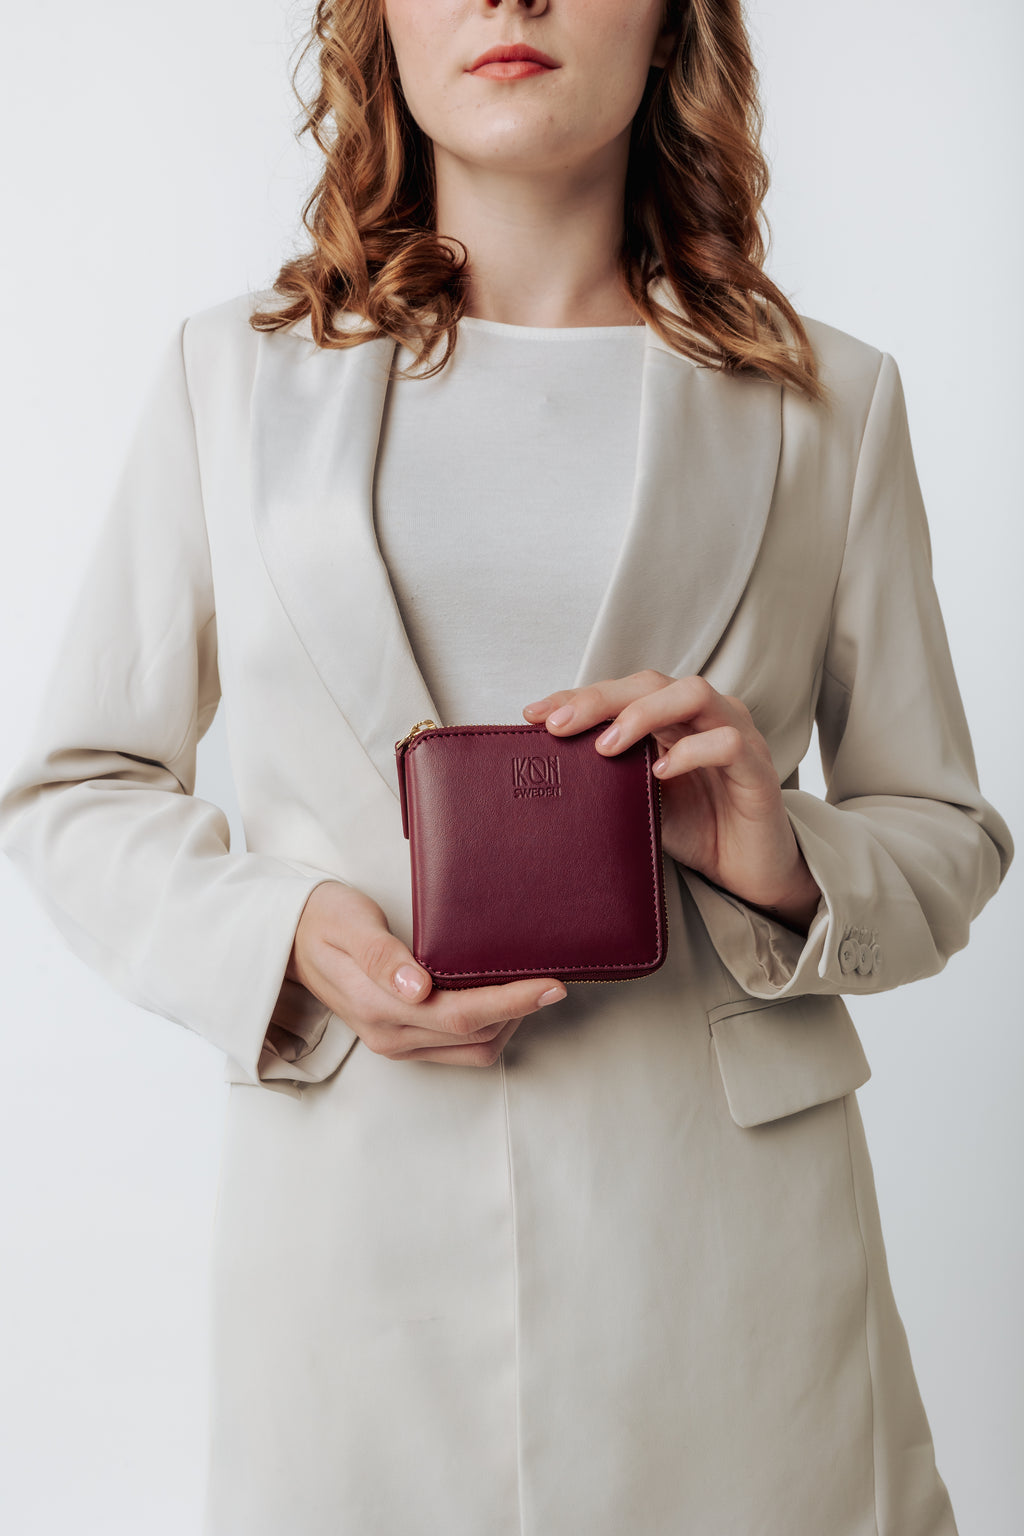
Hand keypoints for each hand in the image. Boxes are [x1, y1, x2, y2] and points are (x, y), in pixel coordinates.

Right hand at [286, 880, 566, 1066]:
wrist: (289, 938)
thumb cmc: (322, 920)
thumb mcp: (348, 924)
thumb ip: (382, 956)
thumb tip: (418, 988)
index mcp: (378, 1007)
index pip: (460, 1014)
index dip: (511, 1002)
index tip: (550, 985)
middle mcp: (390, 1035)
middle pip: (474, 1037)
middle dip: (519, 1013)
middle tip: (553, 981)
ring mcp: (395, 1043)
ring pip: (471, 1050)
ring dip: (506, 1024)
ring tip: (528, 987)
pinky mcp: (401, 1041)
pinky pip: (458, 1047)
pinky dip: (487, 1027)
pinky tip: (499, 996)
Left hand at [524, 671, 821, 934]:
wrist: (748, 873)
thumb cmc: (696, 829)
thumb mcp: (638, 800)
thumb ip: (609, 777)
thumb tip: (547, 773)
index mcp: (675, 716)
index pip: (623, 690)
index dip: (578, 696)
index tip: (532, 716)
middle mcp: (706, 715)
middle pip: (652, 681)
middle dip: (600, 699)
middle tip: (559, 726)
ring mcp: (737, 735)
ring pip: (693, 693)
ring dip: (643, 715)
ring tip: (606, 747)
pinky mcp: (758, 768)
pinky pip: (727, 742)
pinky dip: (690, 751)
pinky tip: (660, 772)